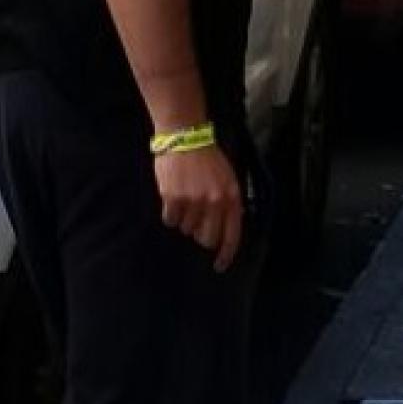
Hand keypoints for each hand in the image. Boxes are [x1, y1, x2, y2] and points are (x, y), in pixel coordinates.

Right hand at [155, 146, 243, 272]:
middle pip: (207, 238)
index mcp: (232, 197)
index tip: (219, 266)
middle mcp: (215, 202)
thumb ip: (229, 202)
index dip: (226, 254)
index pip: (232, 235)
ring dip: (185, 218)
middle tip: (196, 221)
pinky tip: (173, 195)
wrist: (185, 137)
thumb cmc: (208, 158)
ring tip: (186, 196)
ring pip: (186, 229)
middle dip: (201, 234)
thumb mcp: (228, 178)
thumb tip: (226, 228)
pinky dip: (170, 213)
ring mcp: (194, 201)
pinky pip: (170, 220)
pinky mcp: (174, 199)